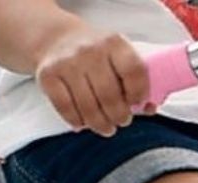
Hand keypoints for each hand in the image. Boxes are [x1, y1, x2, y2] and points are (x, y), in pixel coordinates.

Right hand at [35, 26, 149, 136]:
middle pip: (110, 96)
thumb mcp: (118, 57)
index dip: (139, 93)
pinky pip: (66, 109)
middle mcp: (90, 50)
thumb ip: (135, 80)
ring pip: (88, 107)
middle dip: (119, 116)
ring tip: (106, 128)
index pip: (134, 71)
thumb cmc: (96, 56)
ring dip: (100, 124)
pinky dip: (77, 121)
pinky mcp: (48, 76)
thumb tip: (150, 108)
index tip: (137, 104)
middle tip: (121, 121)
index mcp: (114, 43)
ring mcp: (67, 63)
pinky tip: (83, 123)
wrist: (57, 40)